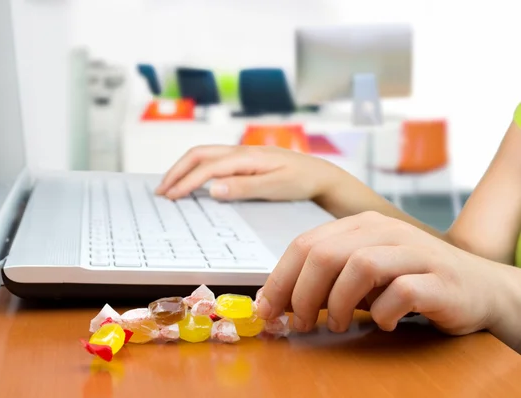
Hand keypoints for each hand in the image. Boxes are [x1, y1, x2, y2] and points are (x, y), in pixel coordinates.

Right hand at [155, 144, 341, 200]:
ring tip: (170, 185)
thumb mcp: (275, 187)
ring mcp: (241, 153)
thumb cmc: (301, 181)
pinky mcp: (244, 159)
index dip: (185, 183)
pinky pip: (213, 159)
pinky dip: (195, 168)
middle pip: (198, 154)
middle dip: (176, 171)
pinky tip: (192, 180)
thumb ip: (244, 187)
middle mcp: (240, 151)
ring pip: (204, 155)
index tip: (170, 197)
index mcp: (246, 157)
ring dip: (183, 168)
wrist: (320, 174)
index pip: (207, 168)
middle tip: (161, 191)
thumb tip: (213, 188)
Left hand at [256, 211, 503, 336]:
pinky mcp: (438, 276)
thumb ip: (325, 281)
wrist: (479, 288)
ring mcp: (414, 250)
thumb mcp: (361, 276)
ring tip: (337, 325)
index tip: (267, 308)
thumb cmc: (411, 282)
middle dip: (301, 294)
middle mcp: (385, 229)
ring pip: (359, 266)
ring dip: (338, 304)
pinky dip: (382, 312)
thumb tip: (278, 302)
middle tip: (299, 323)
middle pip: (324, 253)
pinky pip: (400, 292)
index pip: (305, 244)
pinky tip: (382, 322)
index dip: (280, 278)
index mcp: (360, 224)